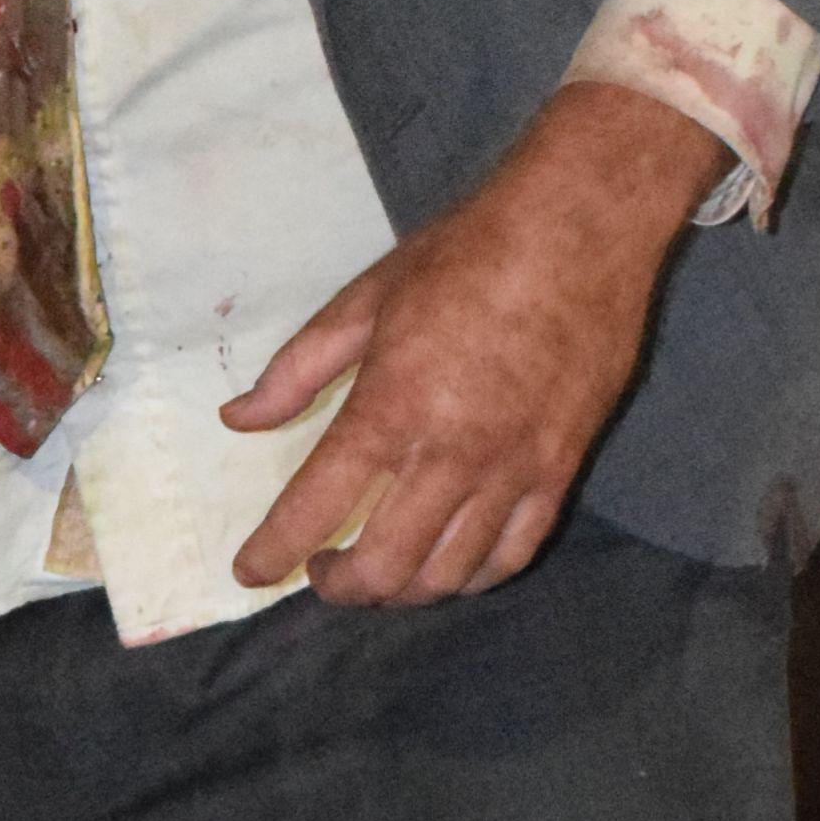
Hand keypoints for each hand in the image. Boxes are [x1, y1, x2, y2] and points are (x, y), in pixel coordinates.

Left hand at [225, 81, 718, 606]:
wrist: (582, 229)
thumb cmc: (466, 255)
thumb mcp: (363, 302)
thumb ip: (296, 372)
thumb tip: (237, 420)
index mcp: (389, 407)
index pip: (315, 508)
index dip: (272, 553)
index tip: (250, 571)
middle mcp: (451, 453)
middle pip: (384, 567)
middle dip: (340, 586)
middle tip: (322, 570)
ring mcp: (513, 468)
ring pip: (448, 574)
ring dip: (401, 590)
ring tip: (378, 570)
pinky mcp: (561, 469)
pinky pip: (512, 555)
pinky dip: (470, 578)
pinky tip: (446, 565)